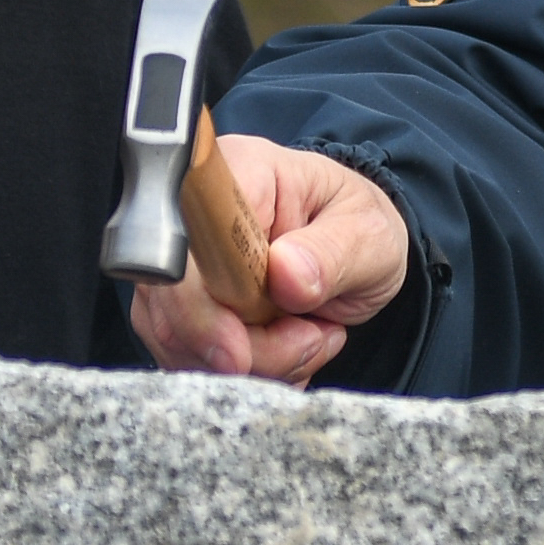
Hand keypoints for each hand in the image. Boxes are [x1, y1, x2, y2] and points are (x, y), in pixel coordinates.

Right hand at [129, 134, 417, 384]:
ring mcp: (180, 264)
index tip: (238, 352)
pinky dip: (246, 371)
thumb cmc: (358, 228)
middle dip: (245, 347)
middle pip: (173, 302)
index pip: (184, 239)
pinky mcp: (180, 306)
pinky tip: (288, 351)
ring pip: (178, 339)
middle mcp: (193, 214)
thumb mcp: (370, 236)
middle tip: (310, 338)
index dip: (199, 304)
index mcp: (238, 174)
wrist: (355, 248)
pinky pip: (190, 357)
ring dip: (254, 362)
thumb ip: (331, 254)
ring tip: (310, 335)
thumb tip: (284, 271)